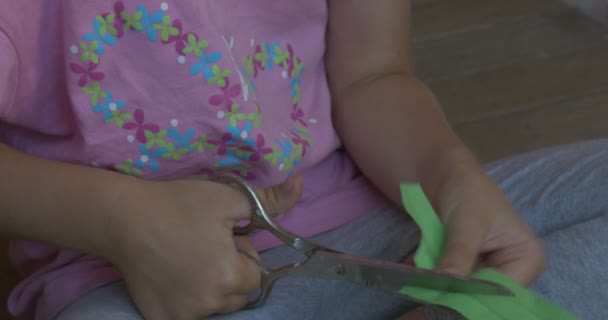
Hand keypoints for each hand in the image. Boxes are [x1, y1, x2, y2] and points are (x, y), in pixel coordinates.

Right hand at [106, 175, 302, 319]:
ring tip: (189, 258)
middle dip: (232, 274)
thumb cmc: (179, 205)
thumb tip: (301, 185)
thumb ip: (271, 200)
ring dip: (211, 287)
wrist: (124, 218)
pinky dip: (186, 298)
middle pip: (238, 295)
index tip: (226, 239)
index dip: (245, 255)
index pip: (256, 276)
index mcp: (231, 277)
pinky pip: (188, 313)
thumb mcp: (229, 198)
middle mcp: (210, 303)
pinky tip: (172, 274)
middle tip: (208, 248)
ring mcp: (184, 315)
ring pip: (214, 305)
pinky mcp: (161, 318)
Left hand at [397, 152, 544, 319]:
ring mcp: (489, 273)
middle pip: (486, 296)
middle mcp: (514, 271)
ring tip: (424, 283)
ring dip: (444, 290)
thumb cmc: (467, 191)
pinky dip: (437, 285)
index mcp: (528, 258)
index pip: (505, 291)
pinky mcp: (468, 272)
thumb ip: (460, 253)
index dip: (476, 295)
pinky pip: (453, 287)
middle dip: (458, 294)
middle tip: (430, 289)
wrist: (444, 177)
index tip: (447, 292)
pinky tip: (421, 281)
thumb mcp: (466, 222)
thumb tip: (450, 280)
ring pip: (467, 294)